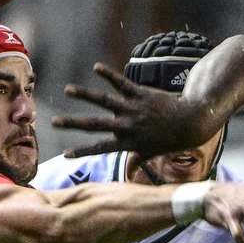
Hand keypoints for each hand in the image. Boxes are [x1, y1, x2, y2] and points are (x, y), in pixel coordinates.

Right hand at [53, 63, 217, 158]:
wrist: (189, 122)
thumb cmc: (169, 140)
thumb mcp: (151, 153)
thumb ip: (136, 162)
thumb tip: (128, 175)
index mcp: (127, 143)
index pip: (100, 148)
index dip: (82, 151)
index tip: (65, 154)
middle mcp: (127, 126)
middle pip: (94, 125)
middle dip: (73, 124)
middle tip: (54, 122)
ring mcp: (132, 109)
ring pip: (104, 101)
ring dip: (84, 95)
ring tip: (68, 89)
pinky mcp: (140, 94)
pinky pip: (122, 83)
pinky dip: (108, 75)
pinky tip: (96, 67)